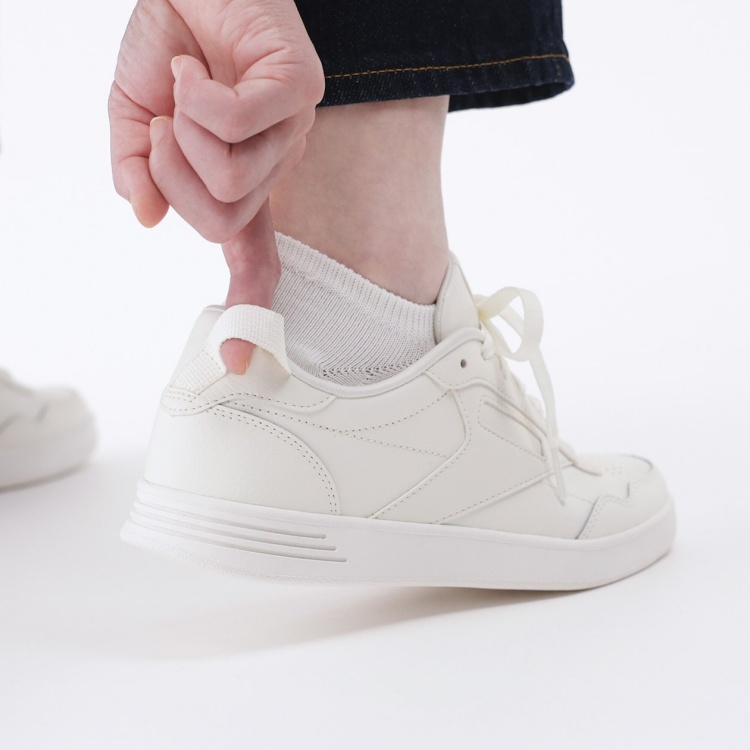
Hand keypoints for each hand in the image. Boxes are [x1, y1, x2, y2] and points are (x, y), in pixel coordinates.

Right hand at [109, 0, 323, 371]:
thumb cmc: (169, 40)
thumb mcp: (133, 114)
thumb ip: (137, 166)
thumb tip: (145, 214)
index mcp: (240, 179)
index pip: (255, 254)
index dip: (245, 305)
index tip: (235, 360)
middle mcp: (273, 165)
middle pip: (223, 219)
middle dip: (172, 174)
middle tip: (160, 126)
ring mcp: (292, 131)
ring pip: (233, 179)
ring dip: (182, 132)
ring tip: (183, 88)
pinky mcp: (300, 89)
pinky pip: (239, 125)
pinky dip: (197, 97)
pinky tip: (196, 70)